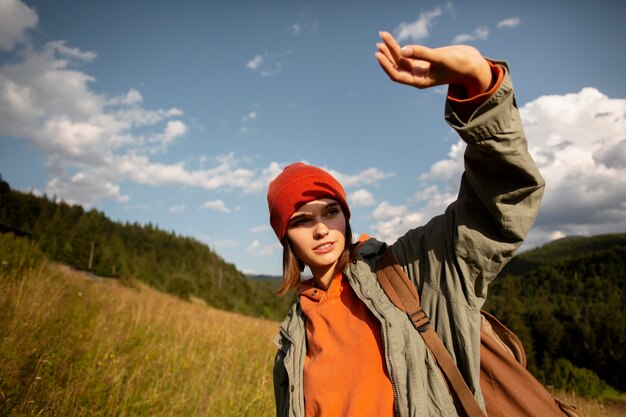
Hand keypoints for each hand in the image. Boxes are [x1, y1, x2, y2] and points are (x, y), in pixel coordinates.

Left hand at [375, 31, 491, 96]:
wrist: (472, 64)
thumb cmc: (459, 64)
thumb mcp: (440, 58)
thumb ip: (422, 54)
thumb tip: (403, 50)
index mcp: (419, 81)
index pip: (397, 75)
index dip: (386, 65)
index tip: (378, 54)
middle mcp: (417, 76)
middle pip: (397, 65)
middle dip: (388, 53)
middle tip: (380, 40)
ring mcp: (420, 68)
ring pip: (401, 59)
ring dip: (391, 49)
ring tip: (382, 37)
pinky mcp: (423, 60)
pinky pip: (407, 55)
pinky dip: (400, 48)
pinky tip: (392, 42)